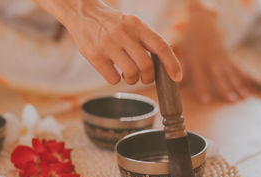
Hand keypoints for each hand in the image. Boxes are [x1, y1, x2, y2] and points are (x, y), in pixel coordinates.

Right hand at [35, 0, 181, 84]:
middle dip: (148, 77)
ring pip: (131, 73)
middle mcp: (123, 34)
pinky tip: (113, 71)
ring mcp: (108, 45)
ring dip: (132, 80)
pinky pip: (113, 79)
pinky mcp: (95, 56)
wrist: (82, 13)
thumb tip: (166, 62)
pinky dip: (116, 80)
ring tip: (128, 75)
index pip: (161, 46)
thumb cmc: (112, 23)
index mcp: (137, 25)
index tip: (178, 77)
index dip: (172, 64)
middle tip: (145, 78)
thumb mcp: (132, 23)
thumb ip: (147, 39)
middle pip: (146, 65)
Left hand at [179, 0, 250, 102]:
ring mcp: (221, 59)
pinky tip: (248, 88)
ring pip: (231, 74)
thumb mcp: (184, 54)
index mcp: (197, 62)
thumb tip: (178, 85)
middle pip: (219, 77)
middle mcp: (211, 61)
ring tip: (243, 97)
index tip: (206, 101)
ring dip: (238, 86)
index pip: (199, 78)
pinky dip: (243, 78)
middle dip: (225, 89)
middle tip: (231, 100)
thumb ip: (184, 70)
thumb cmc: (190, 41)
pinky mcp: (228, 57)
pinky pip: (237, 69)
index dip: (202, 90)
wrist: (203, 23)